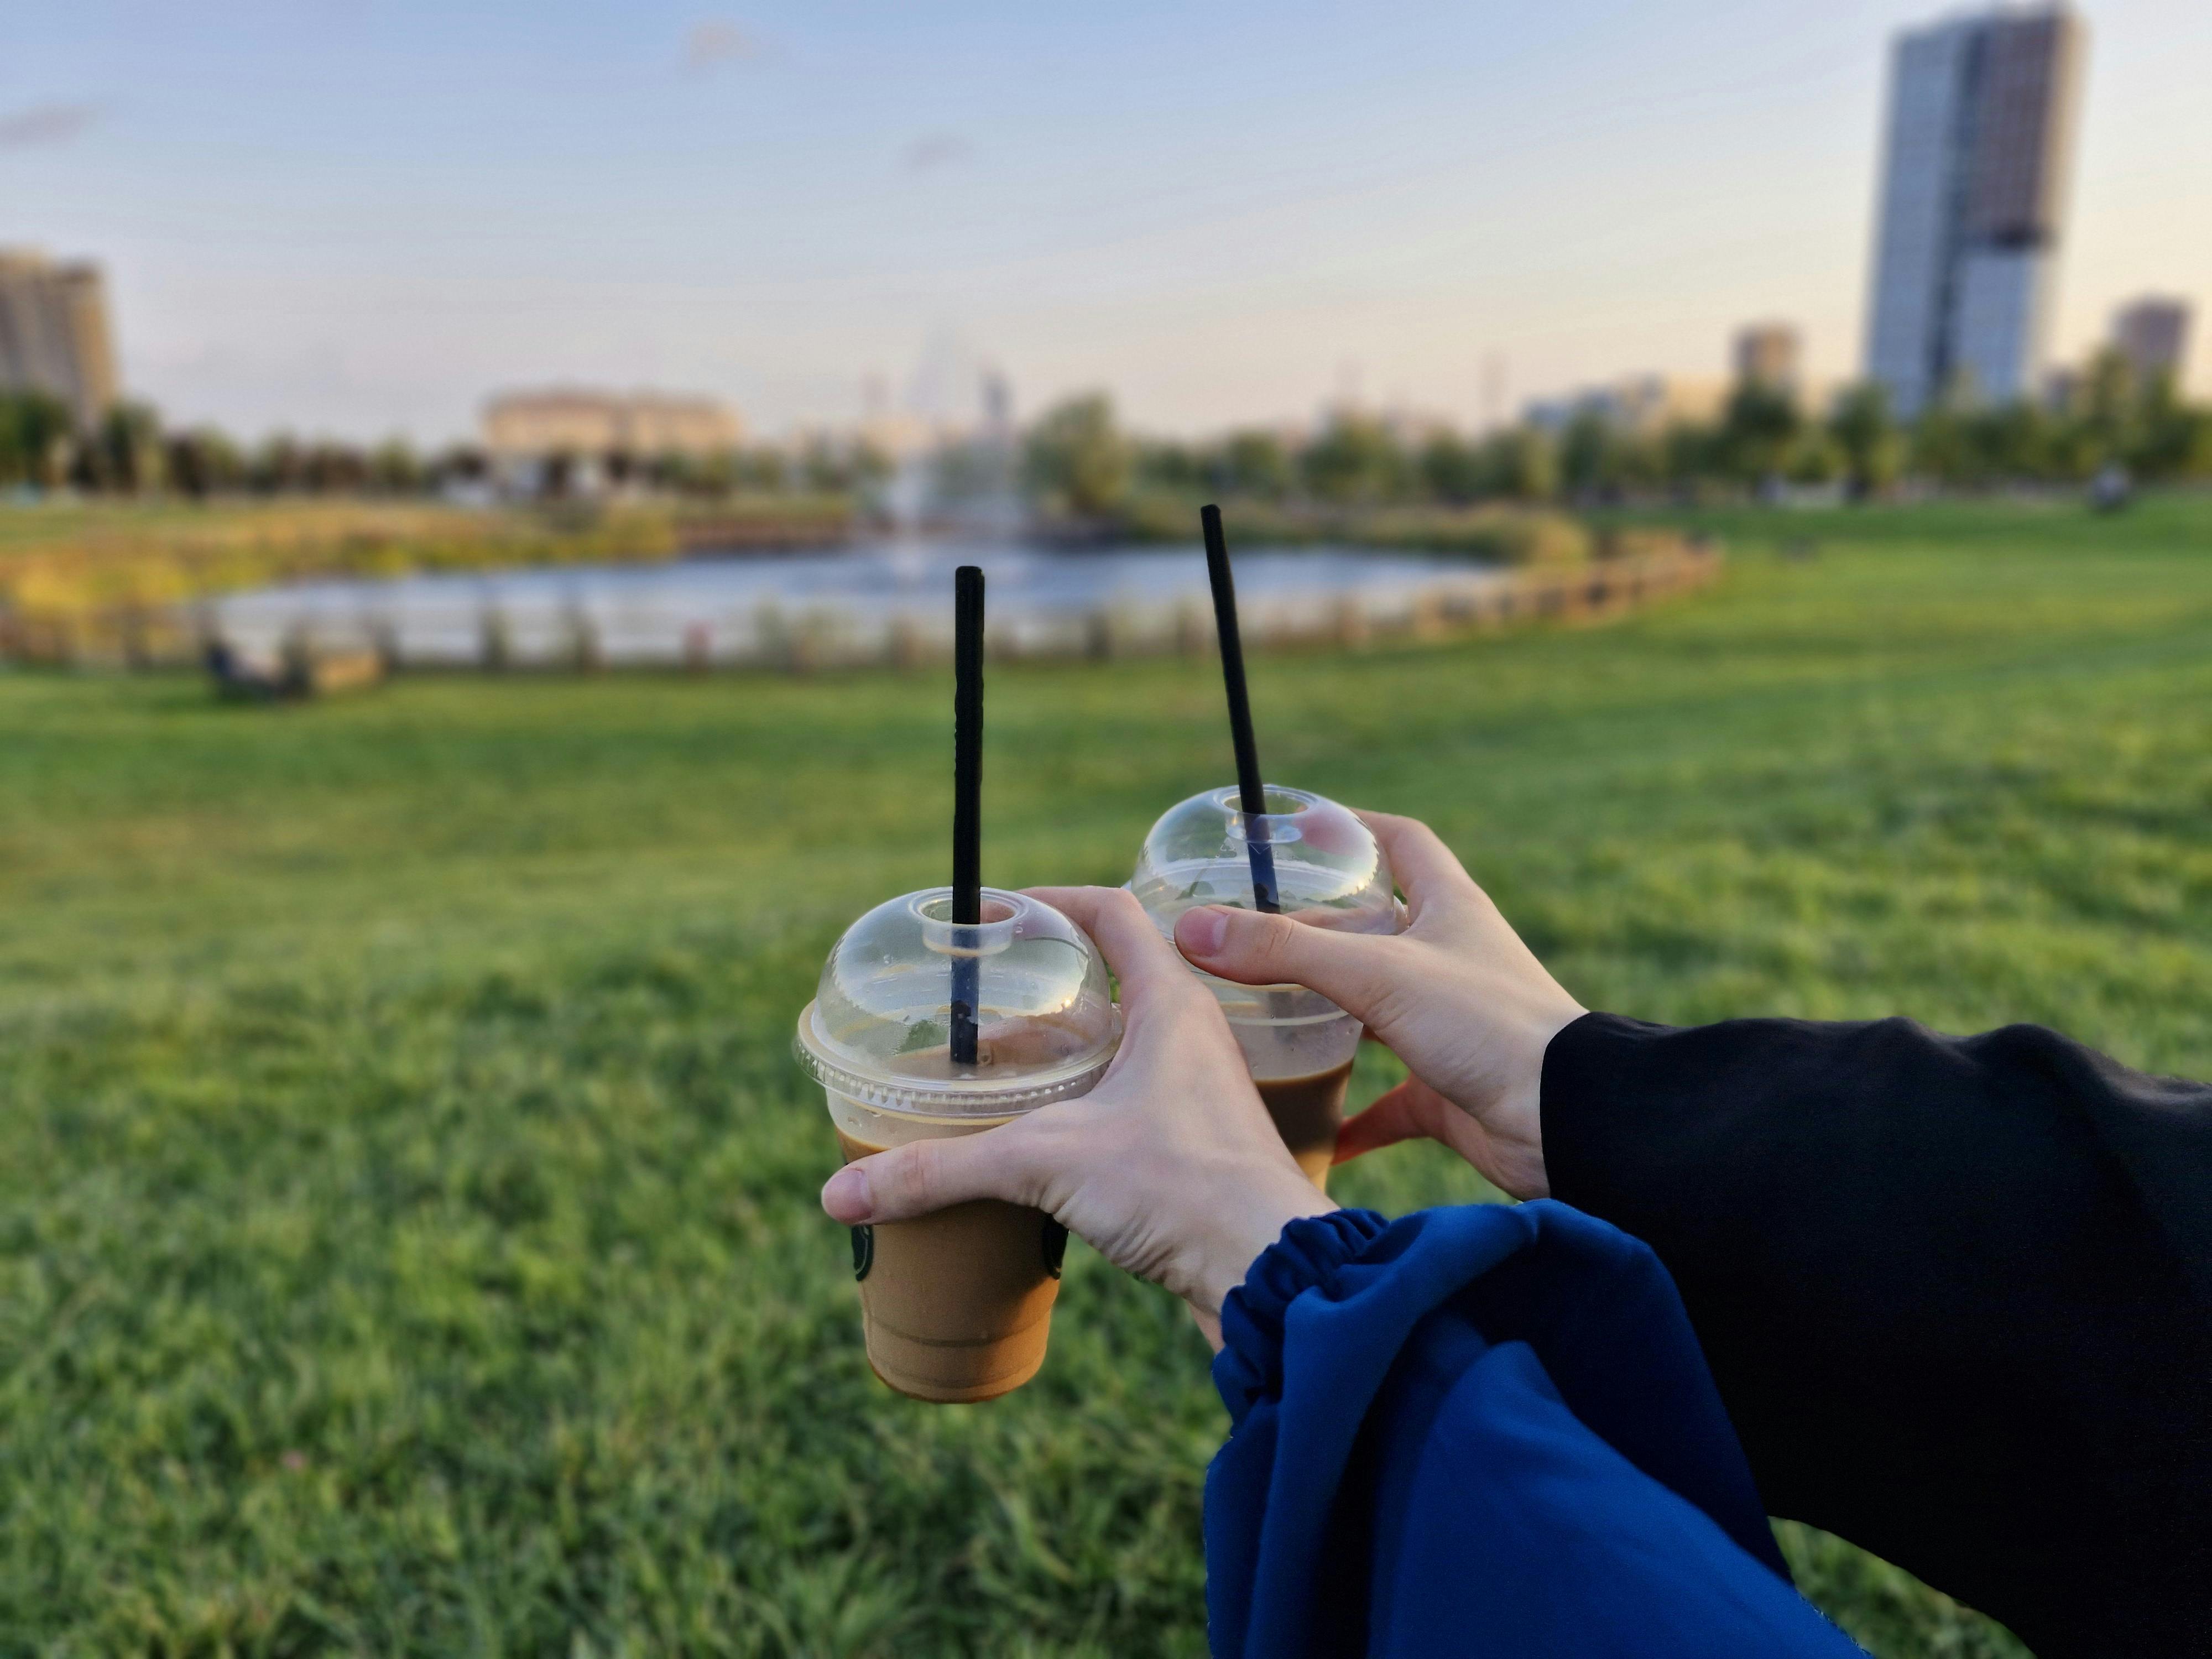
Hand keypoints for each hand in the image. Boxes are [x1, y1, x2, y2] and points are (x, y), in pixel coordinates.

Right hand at [819, 886, 1335, 1326]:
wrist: (1269, 1271)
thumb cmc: (1186, 1189)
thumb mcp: (1047, 1163)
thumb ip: (943, 1170)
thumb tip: (842, 1194)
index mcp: (1171, 1003)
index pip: (1113, 913)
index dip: (1052, 901)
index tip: (997, 911)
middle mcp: (1189, 1037)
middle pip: (1106, 986)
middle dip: (1033, 998)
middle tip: (970, 1012)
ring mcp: (1194, 1094)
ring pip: (1114, 1053)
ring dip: (1053, 1060)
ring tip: (985, 1078)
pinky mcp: (1192, 1148)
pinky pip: (1125, 1107)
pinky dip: (1075, 1111)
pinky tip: (1034, 1143)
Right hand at [1172, 812, 1582, 1198]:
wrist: (1566, 1120)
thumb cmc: (1489, 1026)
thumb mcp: (1378, 974)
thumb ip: (1285, 951)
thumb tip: (1192, 930)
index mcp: (1450, 910)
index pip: (1404, 844)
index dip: (1355, 828)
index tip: (1302, 828)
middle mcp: (1451, 962)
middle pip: (1376, 931)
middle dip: (1317, 932)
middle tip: (1248, 934)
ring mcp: (1450, 1028)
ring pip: (1376, 1012)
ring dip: (1327, 1016)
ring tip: (1261, 1018)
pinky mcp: (1447, 1091)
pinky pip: (1388, 1101)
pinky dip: (1349, 1114)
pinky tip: (1308, 1126)